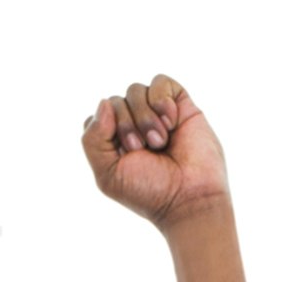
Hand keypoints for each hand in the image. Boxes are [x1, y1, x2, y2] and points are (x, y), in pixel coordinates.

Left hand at [85, 74, 229, 224]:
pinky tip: (171, 122)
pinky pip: (161, 82)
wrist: (189, 199)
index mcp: (114, 139)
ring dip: (145, 117)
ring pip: (136, 90)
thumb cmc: (150, 192)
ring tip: (161, 141)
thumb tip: (104, 101)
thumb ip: (92, 139)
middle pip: (116, 101)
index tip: (127, 154)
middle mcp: (134, 123)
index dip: (108, 130)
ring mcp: (156, 114)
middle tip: (145, 149)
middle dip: (127, 124)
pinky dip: (161, 99)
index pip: (99, 114)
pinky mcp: (180, 106)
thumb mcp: (107, 174)